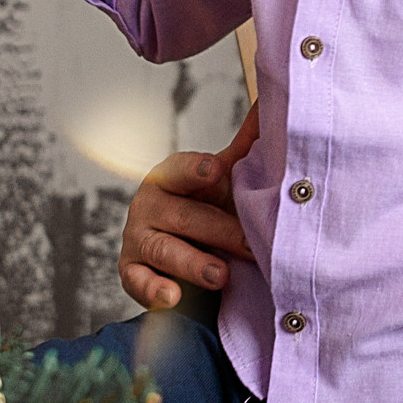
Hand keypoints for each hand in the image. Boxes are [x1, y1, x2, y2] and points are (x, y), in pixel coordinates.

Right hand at [118, 106, 259, 311]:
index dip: (196, 169)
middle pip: (183, 216)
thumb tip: (271, 105)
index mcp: (171, 176)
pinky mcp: (131, 272)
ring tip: (221, 276)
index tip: (216, 169)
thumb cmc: (209, 208)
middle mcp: (149, 204)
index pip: (179, 168)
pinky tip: (173, 297)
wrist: (188, 252)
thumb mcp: (227, 180)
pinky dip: (154, 291)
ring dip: (192, 263)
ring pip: (163, 250)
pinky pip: (138, 282)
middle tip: (250, 245)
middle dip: (219, 230)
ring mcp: (138, 239)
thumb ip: (245, 148)